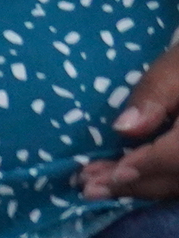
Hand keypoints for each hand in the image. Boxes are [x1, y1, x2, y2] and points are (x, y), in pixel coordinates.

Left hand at [85, 36, 178, 199]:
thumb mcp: (176, 69)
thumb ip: (155, 94)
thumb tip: (124, 128)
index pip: (178, 155)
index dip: (147, 165)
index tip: (114, 174)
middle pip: (174, 177)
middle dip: (133, 183)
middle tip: (87, 186)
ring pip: (175, 183)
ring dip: (138, 187)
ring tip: (95, 187)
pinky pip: (176, 180)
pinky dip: (150, 182)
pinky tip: (120, 180)